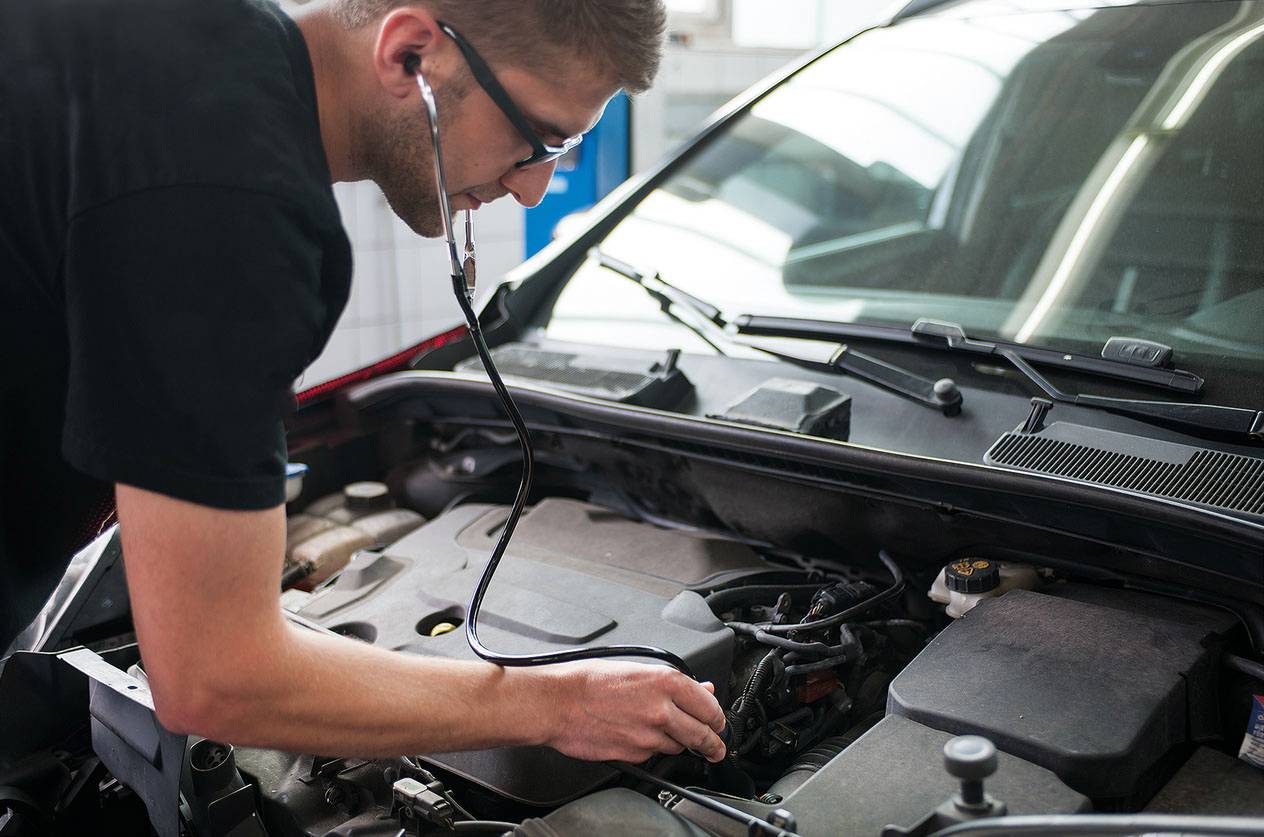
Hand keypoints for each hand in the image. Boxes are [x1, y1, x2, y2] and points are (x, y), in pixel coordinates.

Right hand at [538, 660, 726, 763]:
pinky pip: (654, 755)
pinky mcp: (634, 755)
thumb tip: (700, 689)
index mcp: (666, 682)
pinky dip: (652, 749)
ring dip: (679, 743)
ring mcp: (649, 736)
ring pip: (679, 747)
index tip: (718, 722)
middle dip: (712, 743)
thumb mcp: (637, 669)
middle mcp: (662, 711)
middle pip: (703, 735)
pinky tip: (639, 736)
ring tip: (666, 734)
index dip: (718, 718)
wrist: (557, 703)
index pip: (711, 707)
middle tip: (715, 746)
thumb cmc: (587, 681)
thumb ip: (674, 683)